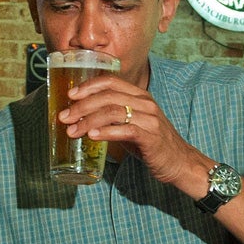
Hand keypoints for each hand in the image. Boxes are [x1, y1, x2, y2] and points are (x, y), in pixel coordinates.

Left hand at [63, 75, 207, 188]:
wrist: (179, 162)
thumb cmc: (152, 144)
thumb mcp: (131, 125)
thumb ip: (111, 119)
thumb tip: (82, 120)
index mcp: (139, 96)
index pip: (110, 81)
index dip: (88, 86)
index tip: (70, 96)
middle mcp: (145, 103)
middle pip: (108, 96)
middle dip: (81, 106)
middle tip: (64, 118)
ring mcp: (149, 118)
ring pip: (113, 111)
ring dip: (88, 120)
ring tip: (72, 131)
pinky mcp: (151, 136)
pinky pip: (125, 130)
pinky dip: (106, 132)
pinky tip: (92, 136)